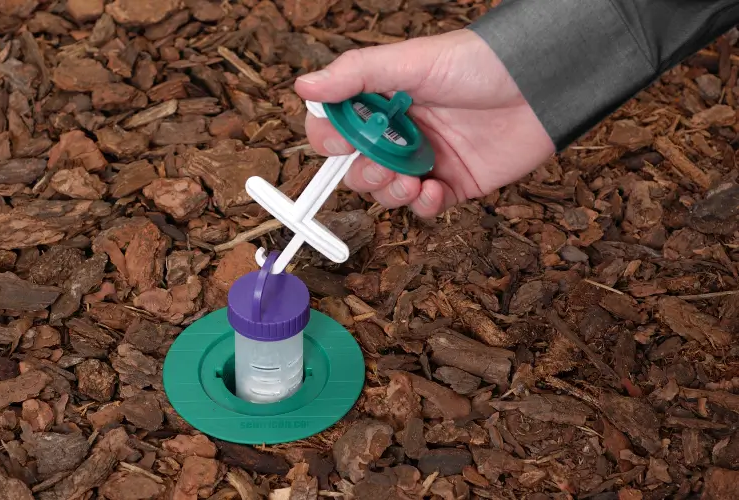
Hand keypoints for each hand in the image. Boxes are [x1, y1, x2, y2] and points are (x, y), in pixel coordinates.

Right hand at [294, 29, 555, 217]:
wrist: (539, 85)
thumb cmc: (476, 63)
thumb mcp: (410, 62)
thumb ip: (356, 74)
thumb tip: (304, 86)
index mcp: (382, 102)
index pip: (337, 128)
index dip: (330, 141)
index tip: (340, 143)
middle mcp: (400, 133)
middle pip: (356, 168)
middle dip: (363, 173)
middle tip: (380, 164)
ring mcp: (426, 160)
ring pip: (386, 192)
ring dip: (390, 192)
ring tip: (409, 179)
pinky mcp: (454, 184)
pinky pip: (424, 207)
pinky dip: (424, 205)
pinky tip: (435, 188)